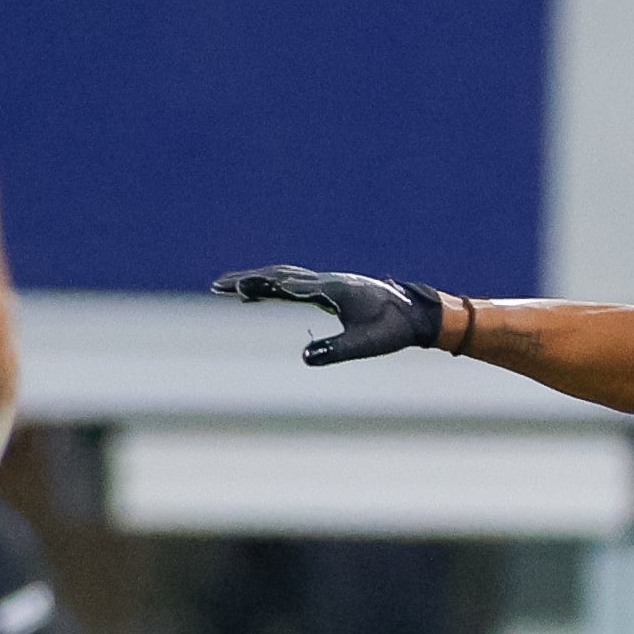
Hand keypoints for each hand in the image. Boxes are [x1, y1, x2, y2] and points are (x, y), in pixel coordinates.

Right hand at [212, 265, 446, 365]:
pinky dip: (272, 288)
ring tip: (228, 288)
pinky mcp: (329, 291)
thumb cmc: (393, 329)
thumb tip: (304, 358)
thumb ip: (336, 350)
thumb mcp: (366, 345)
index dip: (262, 286)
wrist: (416, 314)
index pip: (289, 285)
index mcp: (332, 289)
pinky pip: (294, 286)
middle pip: (278, 276)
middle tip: (217, 285)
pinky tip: (259, 297)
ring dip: (256, 281)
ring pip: (284, 278)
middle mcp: (326, 282)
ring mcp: (327, 284)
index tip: (237, 288)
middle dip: (247, 280)